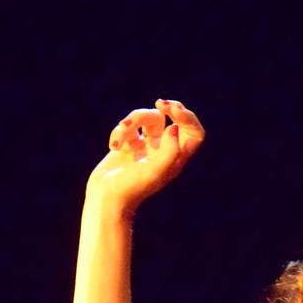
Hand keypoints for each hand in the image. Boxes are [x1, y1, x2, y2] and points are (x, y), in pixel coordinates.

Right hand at [85, 99, 204, 212]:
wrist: (107, 198)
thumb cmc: (132, 188)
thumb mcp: (155, 171)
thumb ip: (170, 150)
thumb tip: (174, 128)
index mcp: (177, 158)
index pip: (195, 133)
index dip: (188, 118)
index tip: (173, 110)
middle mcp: (165, 151)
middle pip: (172, 120)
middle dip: (166, 109)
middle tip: (161, 103)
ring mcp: (146, 148)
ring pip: (147, 119)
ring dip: (133, 120)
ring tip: (121, 135)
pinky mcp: (129, 146)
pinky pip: (127, 128)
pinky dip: (119, 132)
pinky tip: (114, 147)